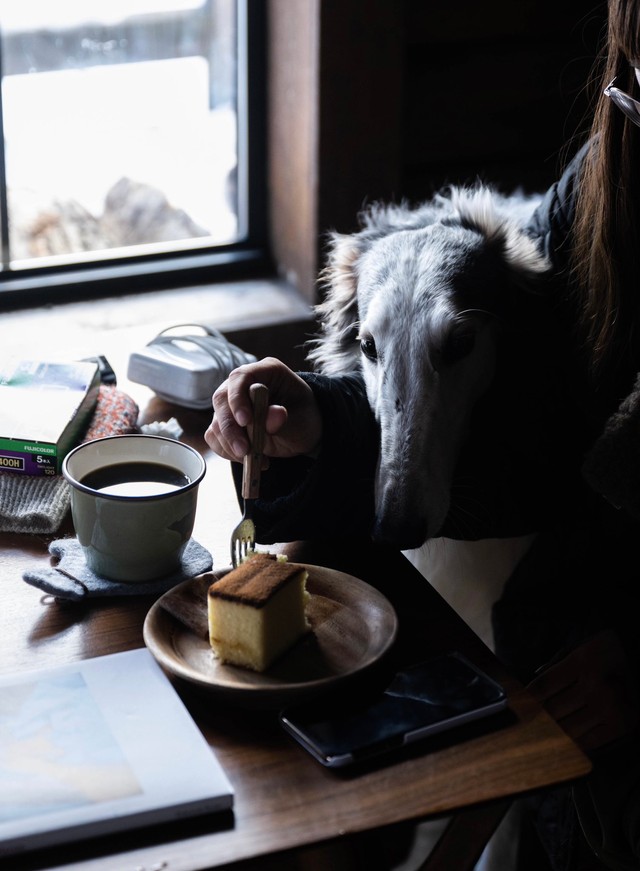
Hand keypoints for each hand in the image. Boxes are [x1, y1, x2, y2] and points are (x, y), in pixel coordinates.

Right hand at [204, 357, 322, 462]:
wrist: (303, 433)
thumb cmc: (304, 419)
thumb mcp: (301, 421)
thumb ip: (284, 419)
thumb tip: (274, 415)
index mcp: (266, 371)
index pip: (241, 377)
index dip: (238, 398)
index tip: (245, 421)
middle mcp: (243, 384)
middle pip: (221, 400)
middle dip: (230, 429)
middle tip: (244, 450)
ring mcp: (231, 403)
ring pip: (216, 422)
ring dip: (231, 445)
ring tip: (257, 458)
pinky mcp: (225, 423)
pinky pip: (215, 437)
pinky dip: (228, 451)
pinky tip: (248, 459)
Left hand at [527, 629, 639, 753]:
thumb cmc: (610, 653)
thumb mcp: (583, 650)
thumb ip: (558, 669)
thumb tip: (528, 696)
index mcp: (584, 660)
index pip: (543, 686)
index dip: (525, 700)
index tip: (515, 709)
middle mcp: (597, 685)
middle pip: (553, 710)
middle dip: (536, 718)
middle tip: (522, 727)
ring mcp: (611, 707)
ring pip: (568, 729)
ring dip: (552, 732)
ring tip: (540, 736)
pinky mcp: (624, 725)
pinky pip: (589, 741)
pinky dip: (574, 742)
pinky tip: (565, 740)